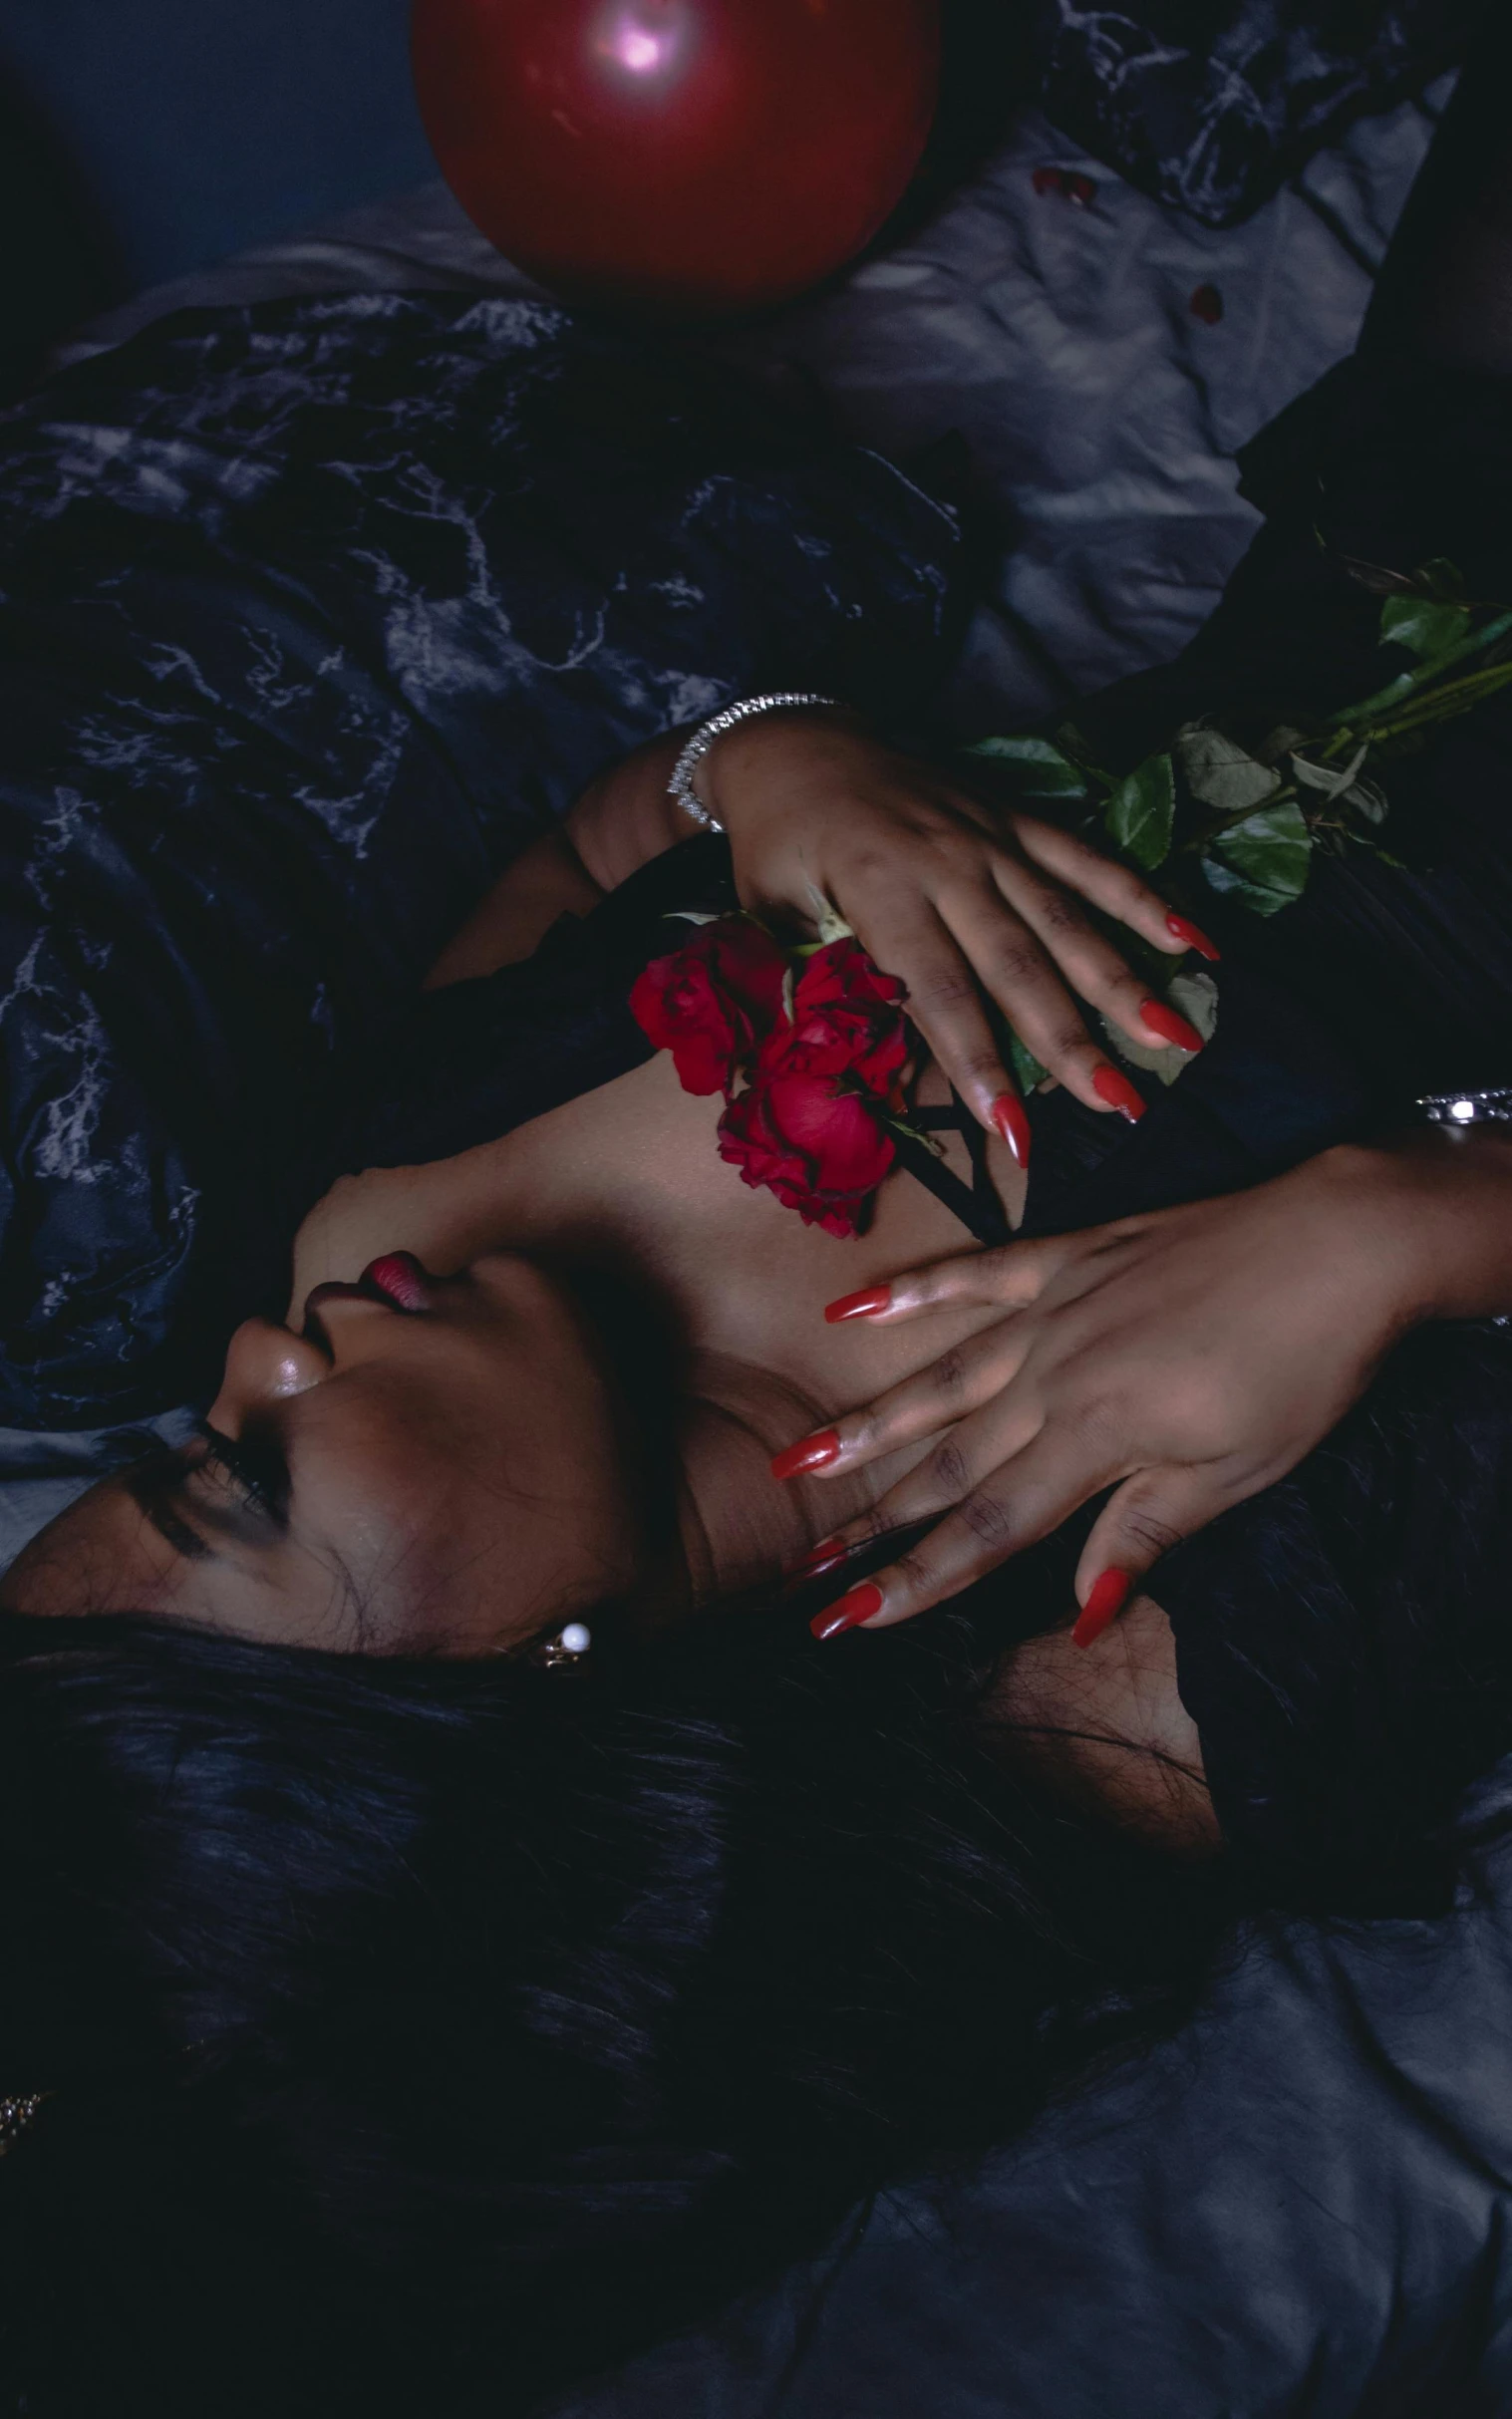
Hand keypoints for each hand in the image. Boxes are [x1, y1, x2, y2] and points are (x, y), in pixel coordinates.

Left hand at [704, 712, 1215, 1152]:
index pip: (939, 994)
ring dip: (1125, 982)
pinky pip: (1089, 859)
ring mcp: (990, 837)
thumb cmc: (778, 845)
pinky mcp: (1016, 820)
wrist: (796, 745)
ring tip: (1175, 1040)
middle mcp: (947, 862)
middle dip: (1073, 1040)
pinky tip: (1192, 942)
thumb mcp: (768, 915)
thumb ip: (812, 983)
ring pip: (1067, 919)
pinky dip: (1142, 899)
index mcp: (879, 890)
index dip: (979, 1066)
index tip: (1013, 1132)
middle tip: (1120, 1103)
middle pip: (1020, 965)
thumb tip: (846, 1066)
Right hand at [776, 1134, 1511, 1641]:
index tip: (849, 1622)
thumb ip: (1144, 1532)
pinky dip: (912, 1291)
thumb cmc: (1304, 1369)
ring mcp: (1054, 1308)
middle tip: (805, 1567)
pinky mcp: (1069, 1256)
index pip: (990, 1527)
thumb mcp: (1239, 1471)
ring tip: (800, 1460)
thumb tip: (1078, 1617)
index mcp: (1096, 1435)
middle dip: (874, 1522)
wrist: (1341, 1241)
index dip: (917, 1580)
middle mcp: (1053, 1373)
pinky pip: (974, 1275)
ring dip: (869, 1424)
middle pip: (949, 1462)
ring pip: (942, 1377)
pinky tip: (850, 1308)